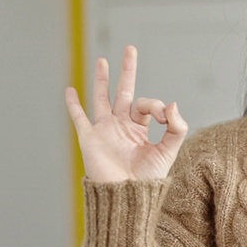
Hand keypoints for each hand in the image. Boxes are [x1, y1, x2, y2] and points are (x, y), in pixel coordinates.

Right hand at [64, 46, 187, 181]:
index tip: (164, 116)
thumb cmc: (148, 180)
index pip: (148, 105)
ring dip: (102, 79)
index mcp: (141, 129)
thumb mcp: (168, 152)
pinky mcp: (89, 138)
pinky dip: (73, 104)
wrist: (127, 197)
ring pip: (102, 98)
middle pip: (125, 92)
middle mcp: (122, 126)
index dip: (157, 105)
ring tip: (103, 60)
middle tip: (131, 49)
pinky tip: (69, 89)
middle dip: (128, 71)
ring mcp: (105, 130)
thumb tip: (173, 103)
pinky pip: (79, 117)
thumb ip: (176, 128)